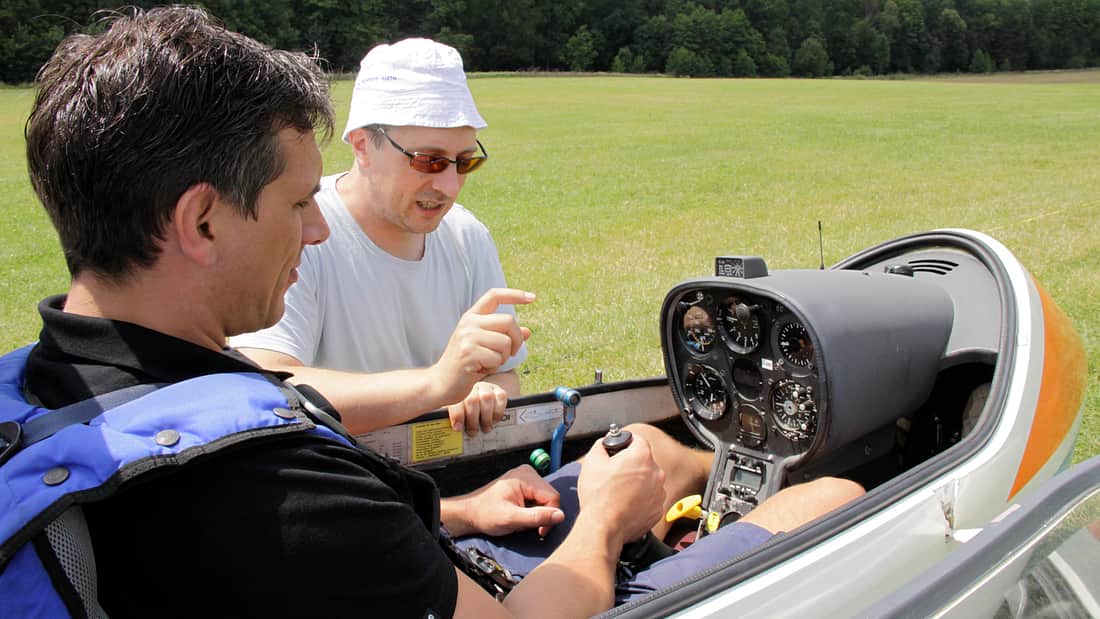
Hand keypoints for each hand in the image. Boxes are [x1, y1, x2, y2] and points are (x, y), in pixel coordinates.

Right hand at [431, 288, 532, 406]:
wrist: (442, 382)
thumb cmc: (466, 364)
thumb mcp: (485, 345)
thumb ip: (504, 336)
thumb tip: (528, 331)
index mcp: (472, 316)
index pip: (494, 296)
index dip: (514, 294)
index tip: (532, 297)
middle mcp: (469, 322)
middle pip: (508, 321)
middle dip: (517, 340)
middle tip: (511, 353)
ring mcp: (467, 337)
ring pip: (506, 342)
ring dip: (504, 357)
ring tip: (489, 363)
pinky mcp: (469, 353)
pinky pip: (497, 358)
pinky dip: (494, 367)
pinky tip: (481, 370)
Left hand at [444, 465, 564, 537]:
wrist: (470, 513)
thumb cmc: (486, 515)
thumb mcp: (511, 519)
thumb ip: (536, 517)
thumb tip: (561, 516)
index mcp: (526, 477)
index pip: (553, 497)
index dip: (550, 516)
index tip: (539, 531)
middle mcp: (529, 473)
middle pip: (550, 497)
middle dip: (541, 514)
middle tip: (526, 525)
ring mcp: (526, 477)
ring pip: (545, 499)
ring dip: (536, 513)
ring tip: (521, 519)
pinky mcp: (525, 484)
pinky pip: (538, 499)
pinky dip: (532, 510)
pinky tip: (520, 514)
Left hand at [448, 380, 507, 435]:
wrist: (484, 405)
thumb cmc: (468, 414)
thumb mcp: (459, 416)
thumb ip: (456, 421)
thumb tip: (456, 430)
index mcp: (457, 393)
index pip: (456, 401)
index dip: (457, 415)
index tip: (458, 428)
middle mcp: (471, 388)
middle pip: (472, 400)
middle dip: (473, 419)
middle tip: (473, 432)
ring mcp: (485, 388)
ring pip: (487, 398)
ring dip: (486, 417)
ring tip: (485, 428)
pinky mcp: (498, 391)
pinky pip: (501, 398)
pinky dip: (498, 412)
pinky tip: (494, 420)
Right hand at [576, 433, 665, 545]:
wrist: (602, 525)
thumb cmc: (598, 496)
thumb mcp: (592, 461)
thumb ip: (601, 444)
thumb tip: (605, 443)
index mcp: (642, 456)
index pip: (637, 440)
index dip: (625, 444)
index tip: (617, 452)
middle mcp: (656, 473)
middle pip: (644, 462)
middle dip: (631, 465)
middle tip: (614, 475)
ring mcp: (659, 493)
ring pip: (648, 481)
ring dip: (637, 484)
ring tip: (618, 492)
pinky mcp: (657, 510)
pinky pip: (650, 499)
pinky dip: (640, 500)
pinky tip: (625, 504)